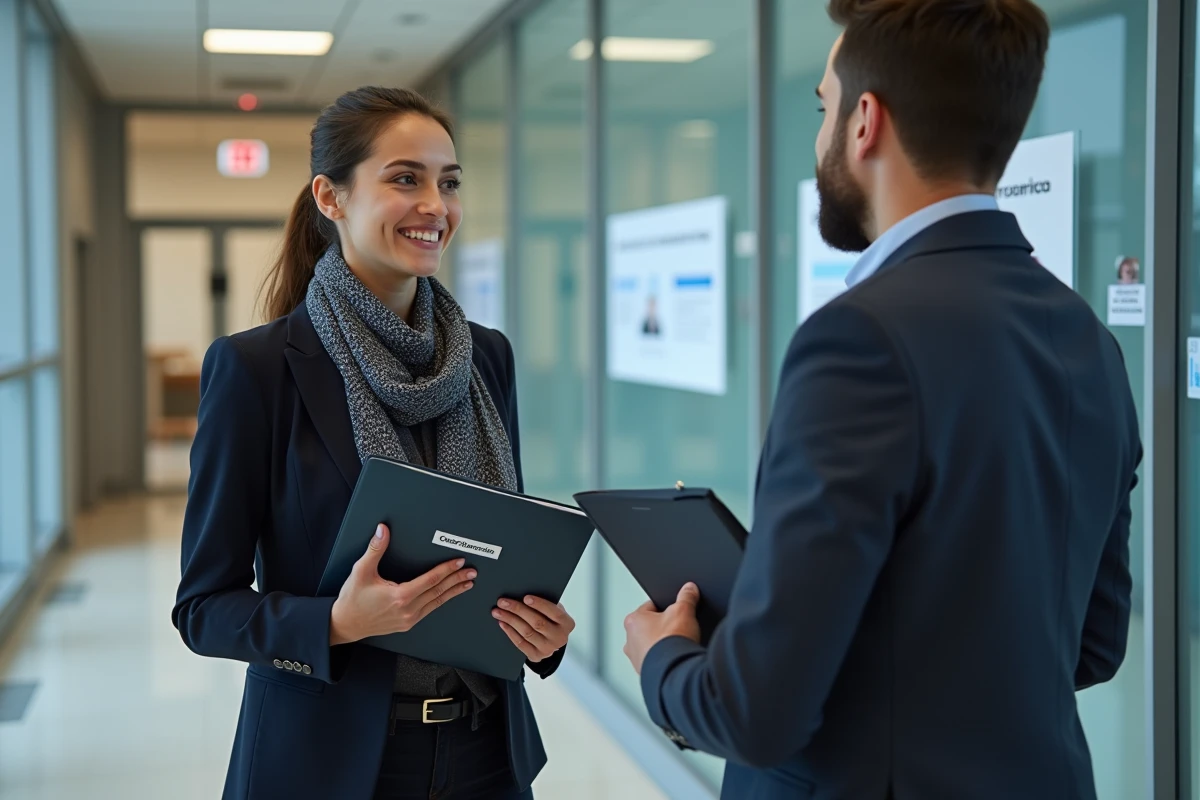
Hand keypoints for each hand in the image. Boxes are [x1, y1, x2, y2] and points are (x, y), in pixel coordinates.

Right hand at [329, 524, 475, 644]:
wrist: (345, 623)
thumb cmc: (353, 599)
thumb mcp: (362, 571)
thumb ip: (375, 549)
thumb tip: (383, 530)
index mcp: (400, 596)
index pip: (431, 580)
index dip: (447, 570)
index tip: (459, 562)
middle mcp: (408, 610)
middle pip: (439, 592)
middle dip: (457, 580)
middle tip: (472, 572)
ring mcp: (409, 619)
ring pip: (436, 603)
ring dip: (453, 592)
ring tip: (467, 583)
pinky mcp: (407, 624)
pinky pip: (429, 610)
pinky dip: (441, 601)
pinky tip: (448, 595)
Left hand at [492, 596, 574, 662]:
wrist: (552, 641)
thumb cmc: (552, 620)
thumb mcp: (555, 610)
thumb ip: (547, 603)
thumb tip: (524, 592)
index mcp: (567, 623)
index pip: (554, 612)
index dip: (540, 605)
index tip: (525, 597)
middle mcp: (559, 638)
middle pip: (537, 623)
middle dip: (518, 610)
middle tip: (503, 602)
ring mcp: (548, 649)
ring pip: (526, 632)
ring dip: (510, 620)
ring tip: (498, 611)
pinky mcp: (536, 656)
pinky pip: (520, 643)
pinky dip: (510, 632)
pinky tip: (502, 623)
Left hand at [623, 583, 701, 674]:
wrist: (675, 671)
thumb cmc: (671, 642)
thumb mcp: (683, 611)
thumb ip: (686, 597)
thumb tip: (689, 589)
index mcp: (633, 620)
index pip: (651, 606)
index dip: (667, 607)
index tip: (676, 611)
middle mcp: (630, 640)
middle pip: (650, 627)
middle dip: (664, 628)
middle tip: (678, 630)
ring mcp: (636, 658)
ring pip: (652, 646)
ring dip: (663, 646)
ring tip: (677, 646)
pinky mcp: (645, 673)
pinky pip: (656, 662)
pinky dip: (665, 660)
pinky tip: (676, 658)